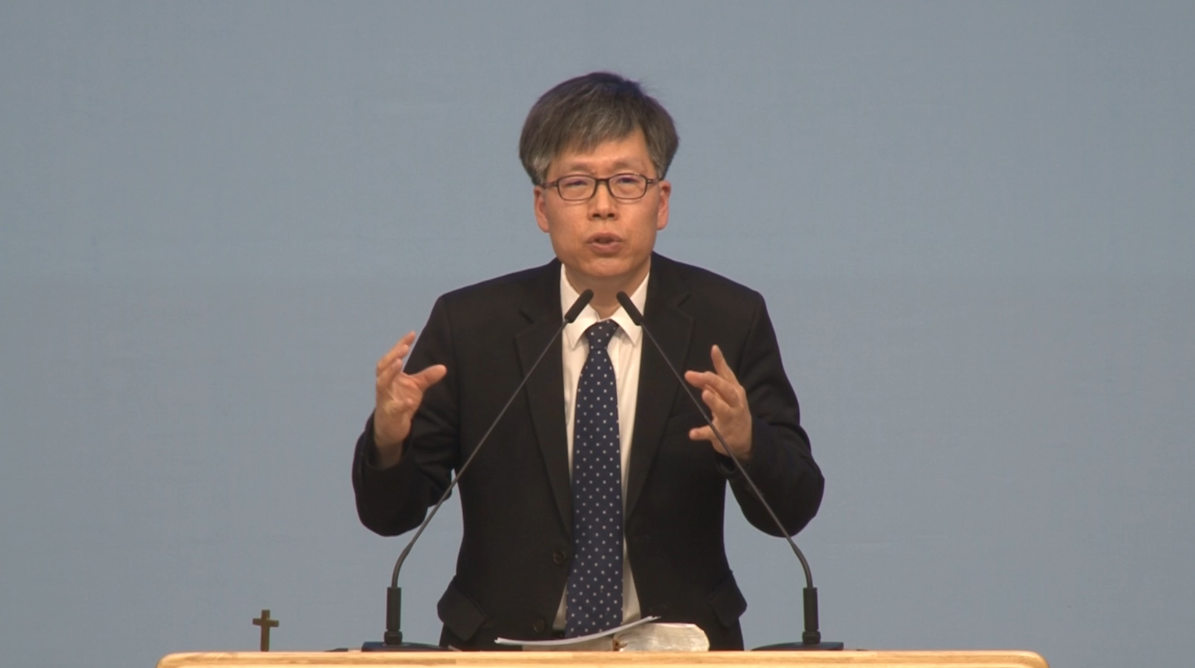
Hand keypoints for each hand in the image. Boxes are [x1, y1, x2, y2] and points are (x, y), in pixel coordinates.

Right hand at [373, 331, 446, 467]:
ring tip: (399, 363)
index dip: (400, 345)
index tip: (412, 334)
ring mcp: (385, 400)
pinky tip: (410, 401)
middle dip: (392, 356)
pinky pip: (394, 408)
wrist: (390, 428)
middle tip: (404, 347)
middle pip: (382, 367)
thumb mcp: (415, 388)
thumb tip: (444, 367)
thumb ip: (427, 377)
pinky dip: (401, 404)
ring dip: (390, 373)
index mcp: (390, 377)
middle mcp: (384, 386)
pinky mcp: (390, 415)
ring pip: (382, 384)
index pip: (393, 357)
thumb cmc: (401, 402)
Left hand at [683, 344, 752, 460]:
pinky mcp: (722, 434)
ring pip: (723, 409)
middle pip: (726, 389)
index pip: (727, 374)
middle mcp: (735, 403)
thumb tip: (694, 375)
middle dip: (713, 381)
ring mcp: (730, 418)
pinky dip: (702, 433)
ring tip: (704, 395)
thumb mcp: (726, 396)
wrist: (746, 438)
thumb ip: (711, 385)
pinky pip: (712, 433)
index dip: (720, 362)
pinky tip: (692, 434)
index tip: (714, 349)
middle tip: (699, 374)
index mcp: (735, 390)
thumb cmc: (733, 410)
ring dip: (714, 402)